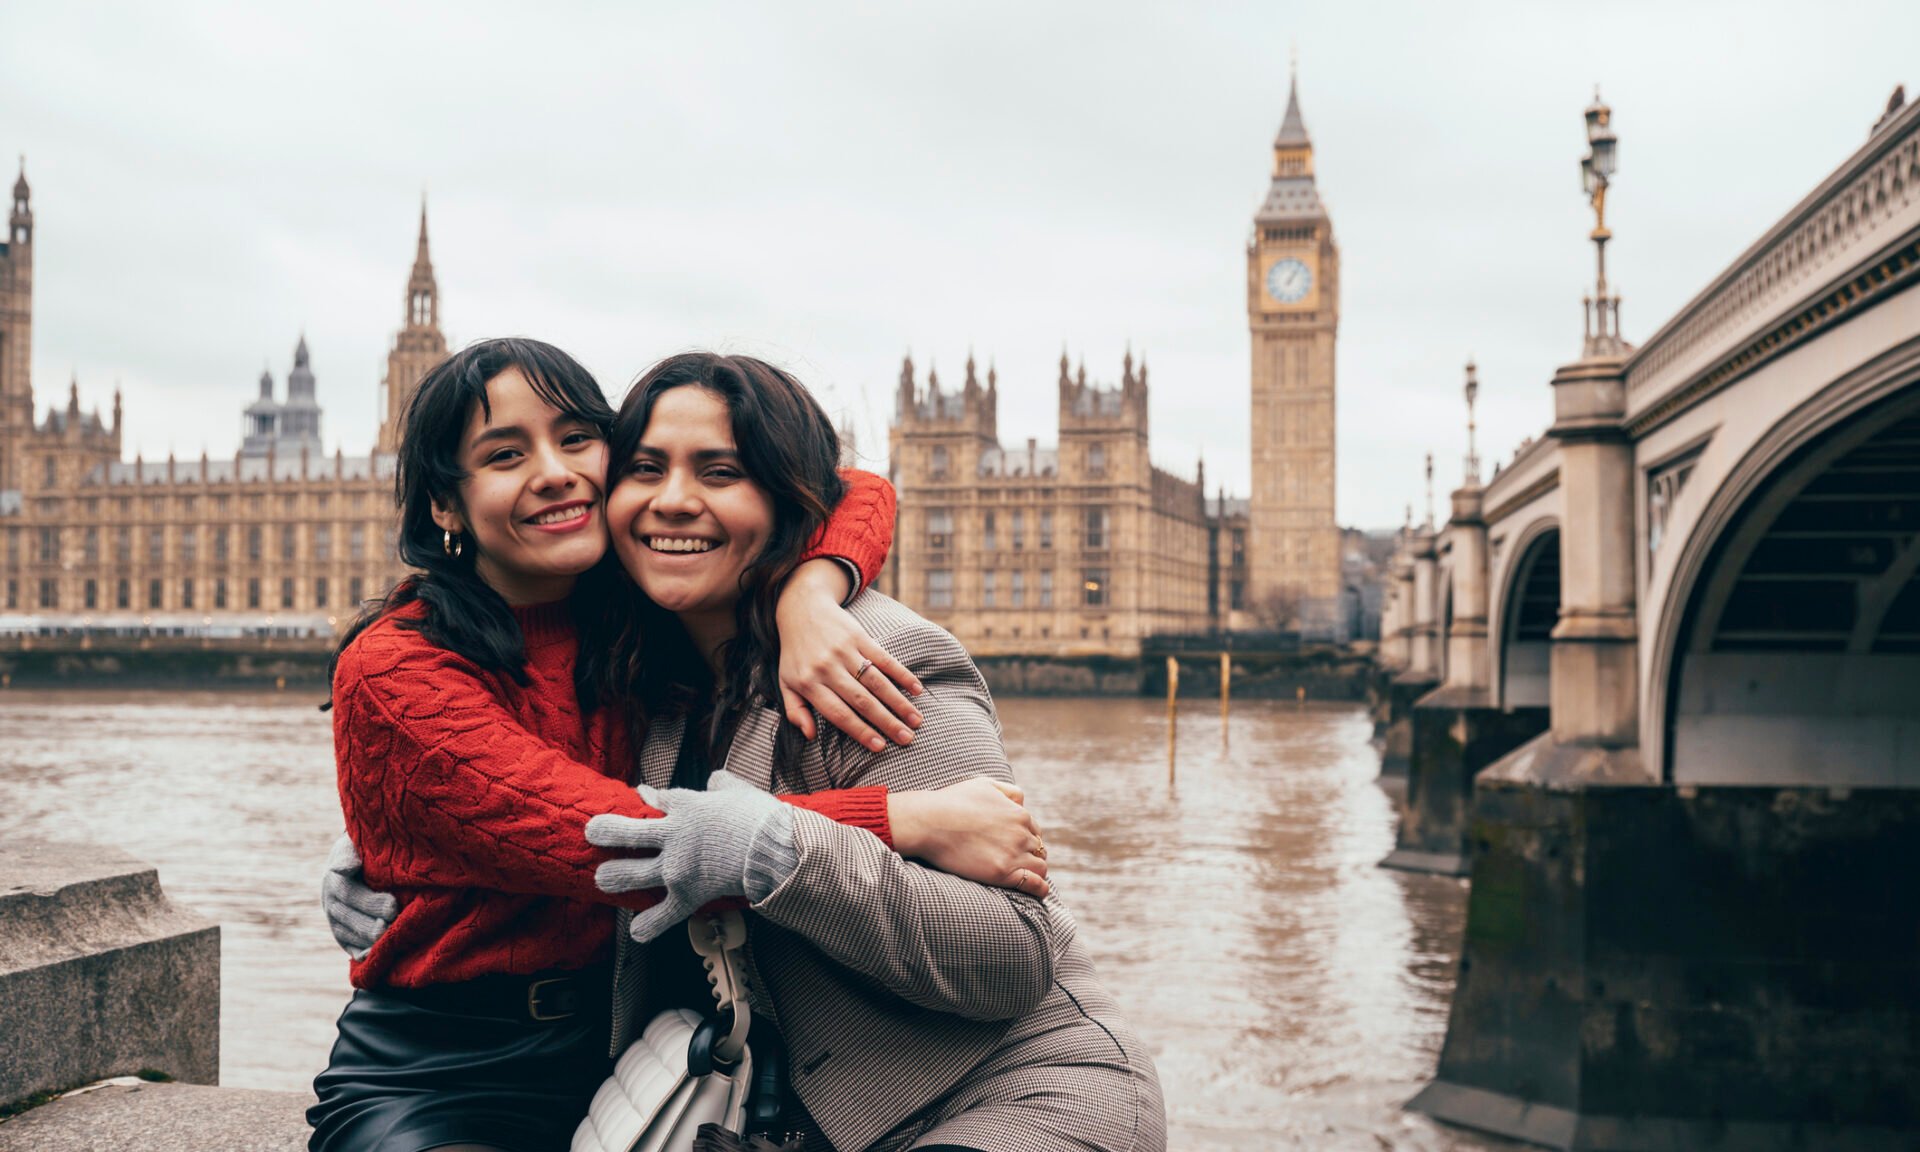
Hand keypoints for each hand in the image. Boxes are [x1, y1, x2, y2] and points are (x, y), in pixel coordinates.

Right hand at [321, 833, 396, 960]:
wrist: (361, 861)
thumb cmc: (365, 849)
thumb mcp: (356, 844)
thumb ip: (350, 854)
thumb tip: (350, 866)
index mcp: (334, 878)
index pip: (348, 893)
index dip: (371, 902)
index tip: (393, 906)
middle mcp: (330, 902)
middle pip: (349, 917)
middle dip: (374, 923)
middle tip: (396, 925)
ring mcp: (335, 920)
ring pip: (348, 935)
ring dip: (369, 940)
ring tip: (391, 940)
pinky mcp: (343, 935)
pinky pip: (350, 948)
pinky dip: (363, 953)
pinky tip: (378, 955)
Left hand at [586, 773, 789, 942]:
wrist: (773, 848)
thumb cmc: (761, 817)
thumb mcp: (738, 790)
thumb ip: (722, 784)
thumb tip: (715, 780)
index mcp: (687, 806)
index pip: (658, 799)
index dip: (647, 799)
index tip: (640, 797)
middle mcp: (673, 836)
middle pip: (628, 833)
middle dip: (605, 832)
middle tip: (592, 832)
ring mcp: (676, 868)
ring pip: (632, 874)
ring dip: (613, 876)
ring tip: (601, 879)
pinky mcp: (687, 895)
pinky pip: (662, 915)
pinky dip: (649, 925)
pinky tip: (637, 930)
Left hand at [775, 558, 922, 750]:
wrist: (801, 609)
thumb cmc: (795, 654)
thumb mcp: (786, 682)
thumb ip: (795, 710)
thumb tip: (810, 735)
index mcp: (809, 683)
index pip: (838, 713)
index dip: (860, 731)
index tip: (880, 747)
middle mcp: (828, 668)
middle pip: (862, 700)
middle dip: (886, 722)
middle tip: (906, 739)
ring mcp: (845, 651)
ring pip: (876, 682)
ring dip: (898, 702)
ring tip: (915, 721)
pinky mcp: (859, 637)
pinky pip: (884, 658)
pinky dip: (902, 674)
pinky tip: (917, 690)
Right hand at [890, 778, 1049, 899]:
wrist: (929, 822)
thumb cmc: (951, 802)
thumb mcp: (984, 784)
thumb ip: (1008, 791)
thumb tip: (1022, 802)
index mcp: (1019, 814)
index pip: (1035, 830)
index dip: (1027, 839)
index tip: (1016, 846)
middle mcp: (1021, 834)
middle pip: (1038, 848)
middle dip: (1030, 854)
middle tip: (1017, 862)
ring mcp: (1013, 854)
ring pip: (1040, 866)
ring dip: (1036, 870)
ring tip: (1027, 876)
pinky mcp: (1002, 873)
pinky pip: (1034, 884)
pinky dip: (1040, 888)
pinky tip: (1039, 890)